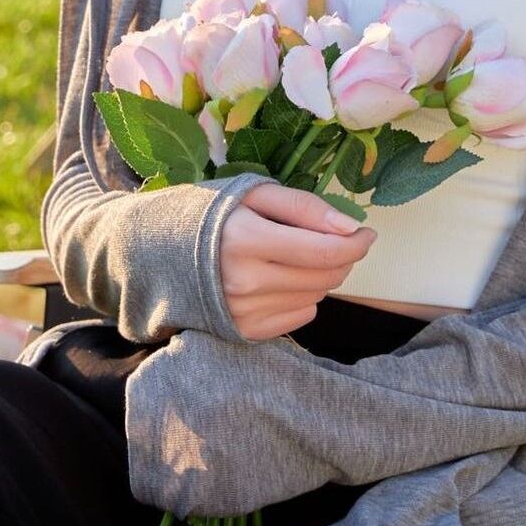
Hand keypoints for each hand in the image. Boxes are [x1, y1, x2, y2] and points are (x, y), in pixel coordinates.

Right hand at [219, 183, 376, 340]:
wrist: (160, 251)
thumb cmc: (213, 215)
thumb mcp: (256, 194)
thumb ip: (306, 207)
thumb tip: (351, 228)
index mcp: (245, 240)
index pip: (324, 251)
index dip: (356, 243)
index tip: (365, 233)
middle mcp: (244, 282)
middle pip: (325, 277)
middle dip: (341, 258)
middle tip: (331, 241)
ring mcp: (242, 311)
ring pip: (316, 297)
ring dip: (320, 276)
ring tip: (296, 257)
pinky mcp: (243, 331)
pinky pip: (300, 317)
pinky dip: (302, 297)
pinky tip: (280, 279)